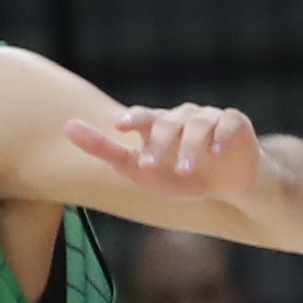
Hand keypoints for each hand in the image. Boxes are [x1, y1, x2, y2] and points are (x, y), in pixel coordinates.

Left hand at [64, 103, 259, 198]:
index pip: (144, 116)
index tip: (120, 126)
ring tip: (183, 171)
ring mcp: (211, 118)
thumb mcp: (140, 171)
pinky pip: (229, 122)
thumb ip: (105, 149)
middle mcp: (184, 117)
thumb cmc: (180, 177)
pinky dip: (222, 135)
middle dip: (158, 145)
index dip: (133, 118)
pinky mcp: (236, 123)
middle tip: (148, 167)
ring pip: (198, 125)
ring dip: (190, 148)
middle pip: (169, 123)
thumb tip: (66, 126)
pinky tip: (217, 152)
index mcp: (160, 124)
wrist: (228, 186)